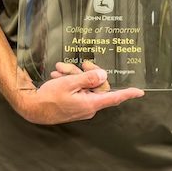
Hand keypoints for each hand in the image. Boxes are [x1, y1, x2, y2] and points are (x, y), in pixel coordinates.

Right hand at [14, 65, 143, 124]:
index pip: (114, 98)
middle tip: (75, 65)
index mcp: (90, 103)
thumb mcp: (69, 84)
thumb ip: (88, 78)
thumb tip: (103, 75)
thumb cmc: (49, 98)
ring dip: (73, 74)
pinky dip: (69, 80)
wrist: (32, 107)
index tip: (139, 91)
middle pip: (96, 83)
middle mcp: (88, 105)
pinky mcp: (75, 103)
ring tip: (60, 70)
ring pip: (85, 83)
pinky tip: (59, 75)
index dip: (127, 93)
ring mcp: (81, 105)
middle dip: (85, 71)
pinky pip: (77, 88)